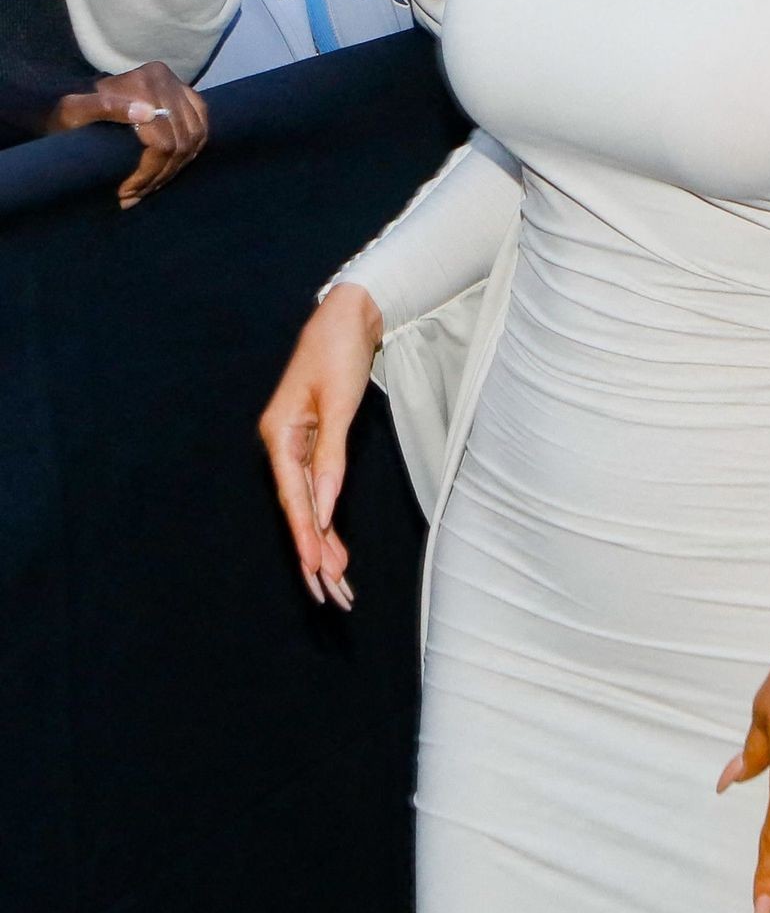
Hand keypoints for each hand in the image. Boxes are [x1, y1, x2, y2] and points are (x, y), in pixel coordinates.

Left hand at [49, 62, 207, 208]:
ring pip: (194, 137)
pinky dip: (193, 149)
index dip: (148, 172)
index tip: (127, 193)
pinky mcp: (186, 95)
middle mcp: (165, 79)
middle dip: (160, 175)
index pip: (162, 140)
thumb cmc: (70, 109)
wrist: (76, 98)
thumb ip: (105, 109)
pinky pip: (201, 126)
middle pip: (181, 142)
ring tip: (151, 185)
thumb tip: (148, 114)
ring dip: (176, 167)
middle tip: (136, 195)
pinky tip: (173, 165)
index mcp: (143, 82)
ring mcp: (178, 86)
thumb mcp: (76, 110)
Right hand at [259, 283, 380, 607]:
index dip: (306, 538)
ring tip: (338, 583)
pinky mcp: (312, 441)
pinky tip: (335, 545)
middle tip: (333, 596)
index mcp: (280, 435)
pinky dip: (327, 517)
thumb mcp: (340, 403)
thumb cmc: (339, 352)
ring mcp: (296, 444)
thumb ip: (331, 456)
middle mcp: (282, 444)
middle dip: (315, 554)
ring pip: (309, 505)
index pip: (294, 498)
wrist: (347, 316)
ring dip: (323, 543)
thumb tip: (326, 508)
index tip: (316, 572)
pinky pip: (317, 489)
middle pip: (299, 509)